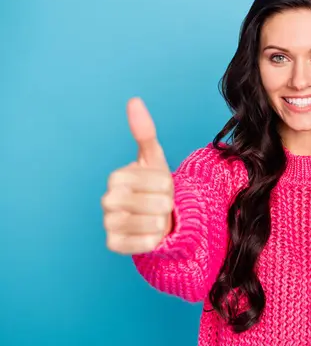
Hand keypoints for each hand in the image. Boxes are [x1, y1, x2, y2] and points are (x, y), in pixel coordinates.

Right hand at [101, 97, 173, 254]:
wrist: (153, 217)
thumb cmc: (154, 187)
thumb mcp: (154, 159)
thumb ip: (144, 132)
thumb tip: (134, 101)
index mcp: (117, 176)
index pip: (160, 181)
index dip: (169, 186)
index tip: (162, 187)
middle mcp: (107, 199)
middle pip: (157, 203)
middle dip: (166, 204)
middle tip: (160, 204)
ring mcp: (108, 223)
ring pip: (152, 224)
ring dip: (163, 222)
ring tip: (157, 218)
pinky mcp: (113, 244)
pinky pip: (144, 244)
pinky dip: (155, 240)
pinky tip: (151, 234)